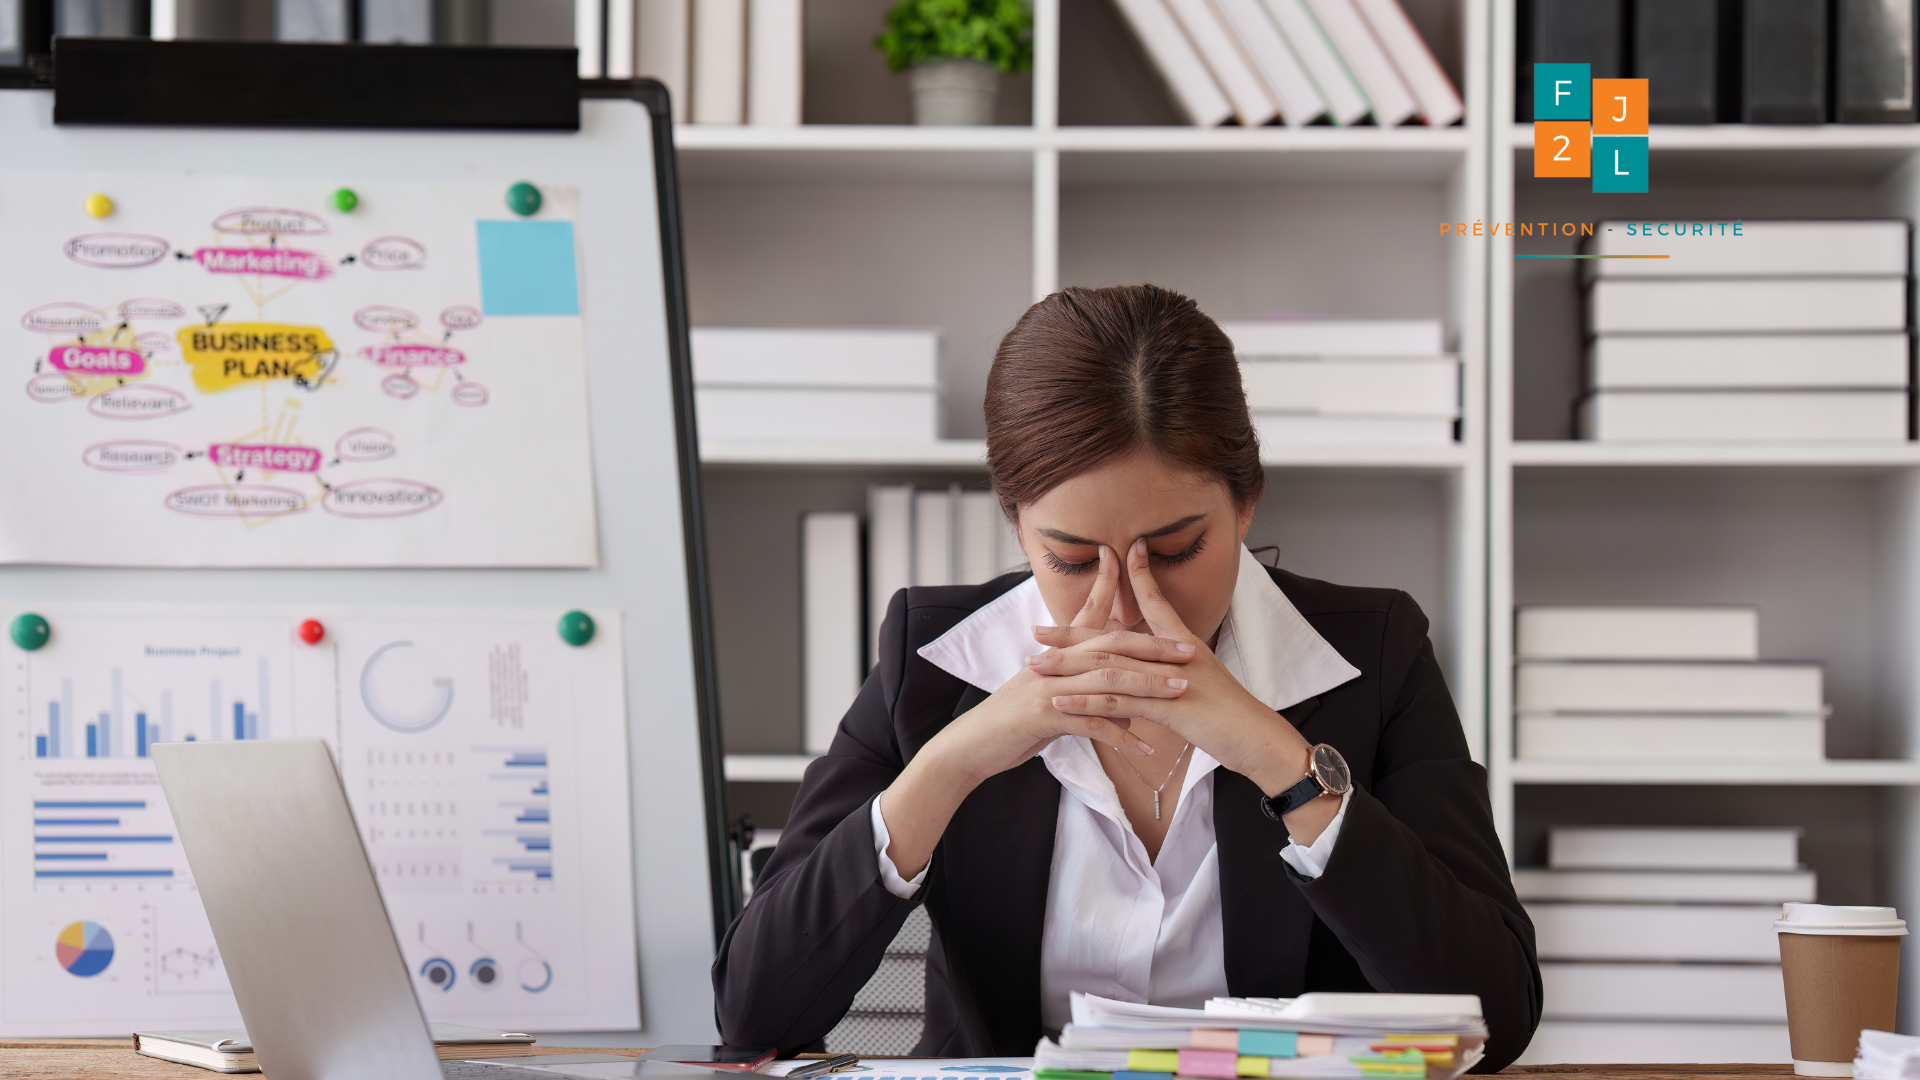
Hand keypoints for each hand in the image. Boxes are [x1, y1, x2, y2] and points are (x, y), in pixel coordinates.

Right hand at [919, 546, 1194, 782]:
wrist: (971, 746)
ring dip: (1147, 686)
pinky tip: (1145, 749)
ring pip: (1107, 680)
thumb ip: (1091, 701)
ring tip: (1180, 692)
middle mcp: (1053, 663)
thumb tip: (1131, 712)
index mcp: (1055, 655)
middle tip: (1191, 651)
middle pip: (1111, 647)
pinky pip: (1091, 723)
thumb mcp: (1054, 706)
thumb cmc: (1013, 725)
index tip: (1146, 578)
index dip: (1113, 591)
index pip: (1090, 618)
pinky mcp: (1043, 715)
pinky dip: (1121, 735)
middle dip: (1153, 648)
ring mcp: (1048, 687)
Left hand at [1033, 540, 1339, 840]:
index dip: (1136, 577)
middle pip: (1114, 637)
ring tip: (1035, 666)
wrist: (1258, 737)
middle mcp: (1173, 655)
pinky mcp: (1168, 707)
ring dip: (1069, 667)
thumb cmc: (1232, 714)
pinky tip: (1060, 702)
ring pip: (1109, 668)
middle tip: (1035, 631)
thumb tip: (1155, 665)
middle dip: (1072, 634)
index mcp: (1183, 644)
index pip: (1155, 602)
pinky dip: (1086, 701)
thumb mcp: (1202, 682)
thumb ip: (1175, 669)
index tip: (1114, 555)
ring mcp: (1169, 680)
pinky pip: (1119, 702)